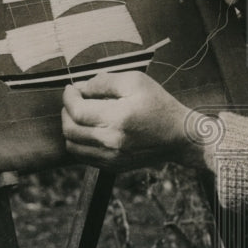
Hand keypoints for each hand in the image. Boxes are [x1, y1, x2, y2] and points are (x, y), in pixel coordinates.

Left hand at [61, 71, 205, 170]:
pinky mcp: (114, 166)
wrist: (180, 136)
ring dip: (70, 128)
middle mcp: (112, 141)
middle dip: (67, 111)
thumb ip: (105, 81)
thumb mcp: (137, 82)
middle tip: (75, 100)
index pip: (77, 110)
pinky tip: (91, 130)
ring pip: (72, 146)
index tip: (71, 89)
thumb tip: (82, 87)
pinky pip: (84, 157)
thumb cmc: (160, 105)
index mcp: (118, 118)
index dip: (69, 97)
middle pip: (70, 129)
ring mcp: (112, 157)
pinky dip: (80, 143)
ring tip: (81, 115)